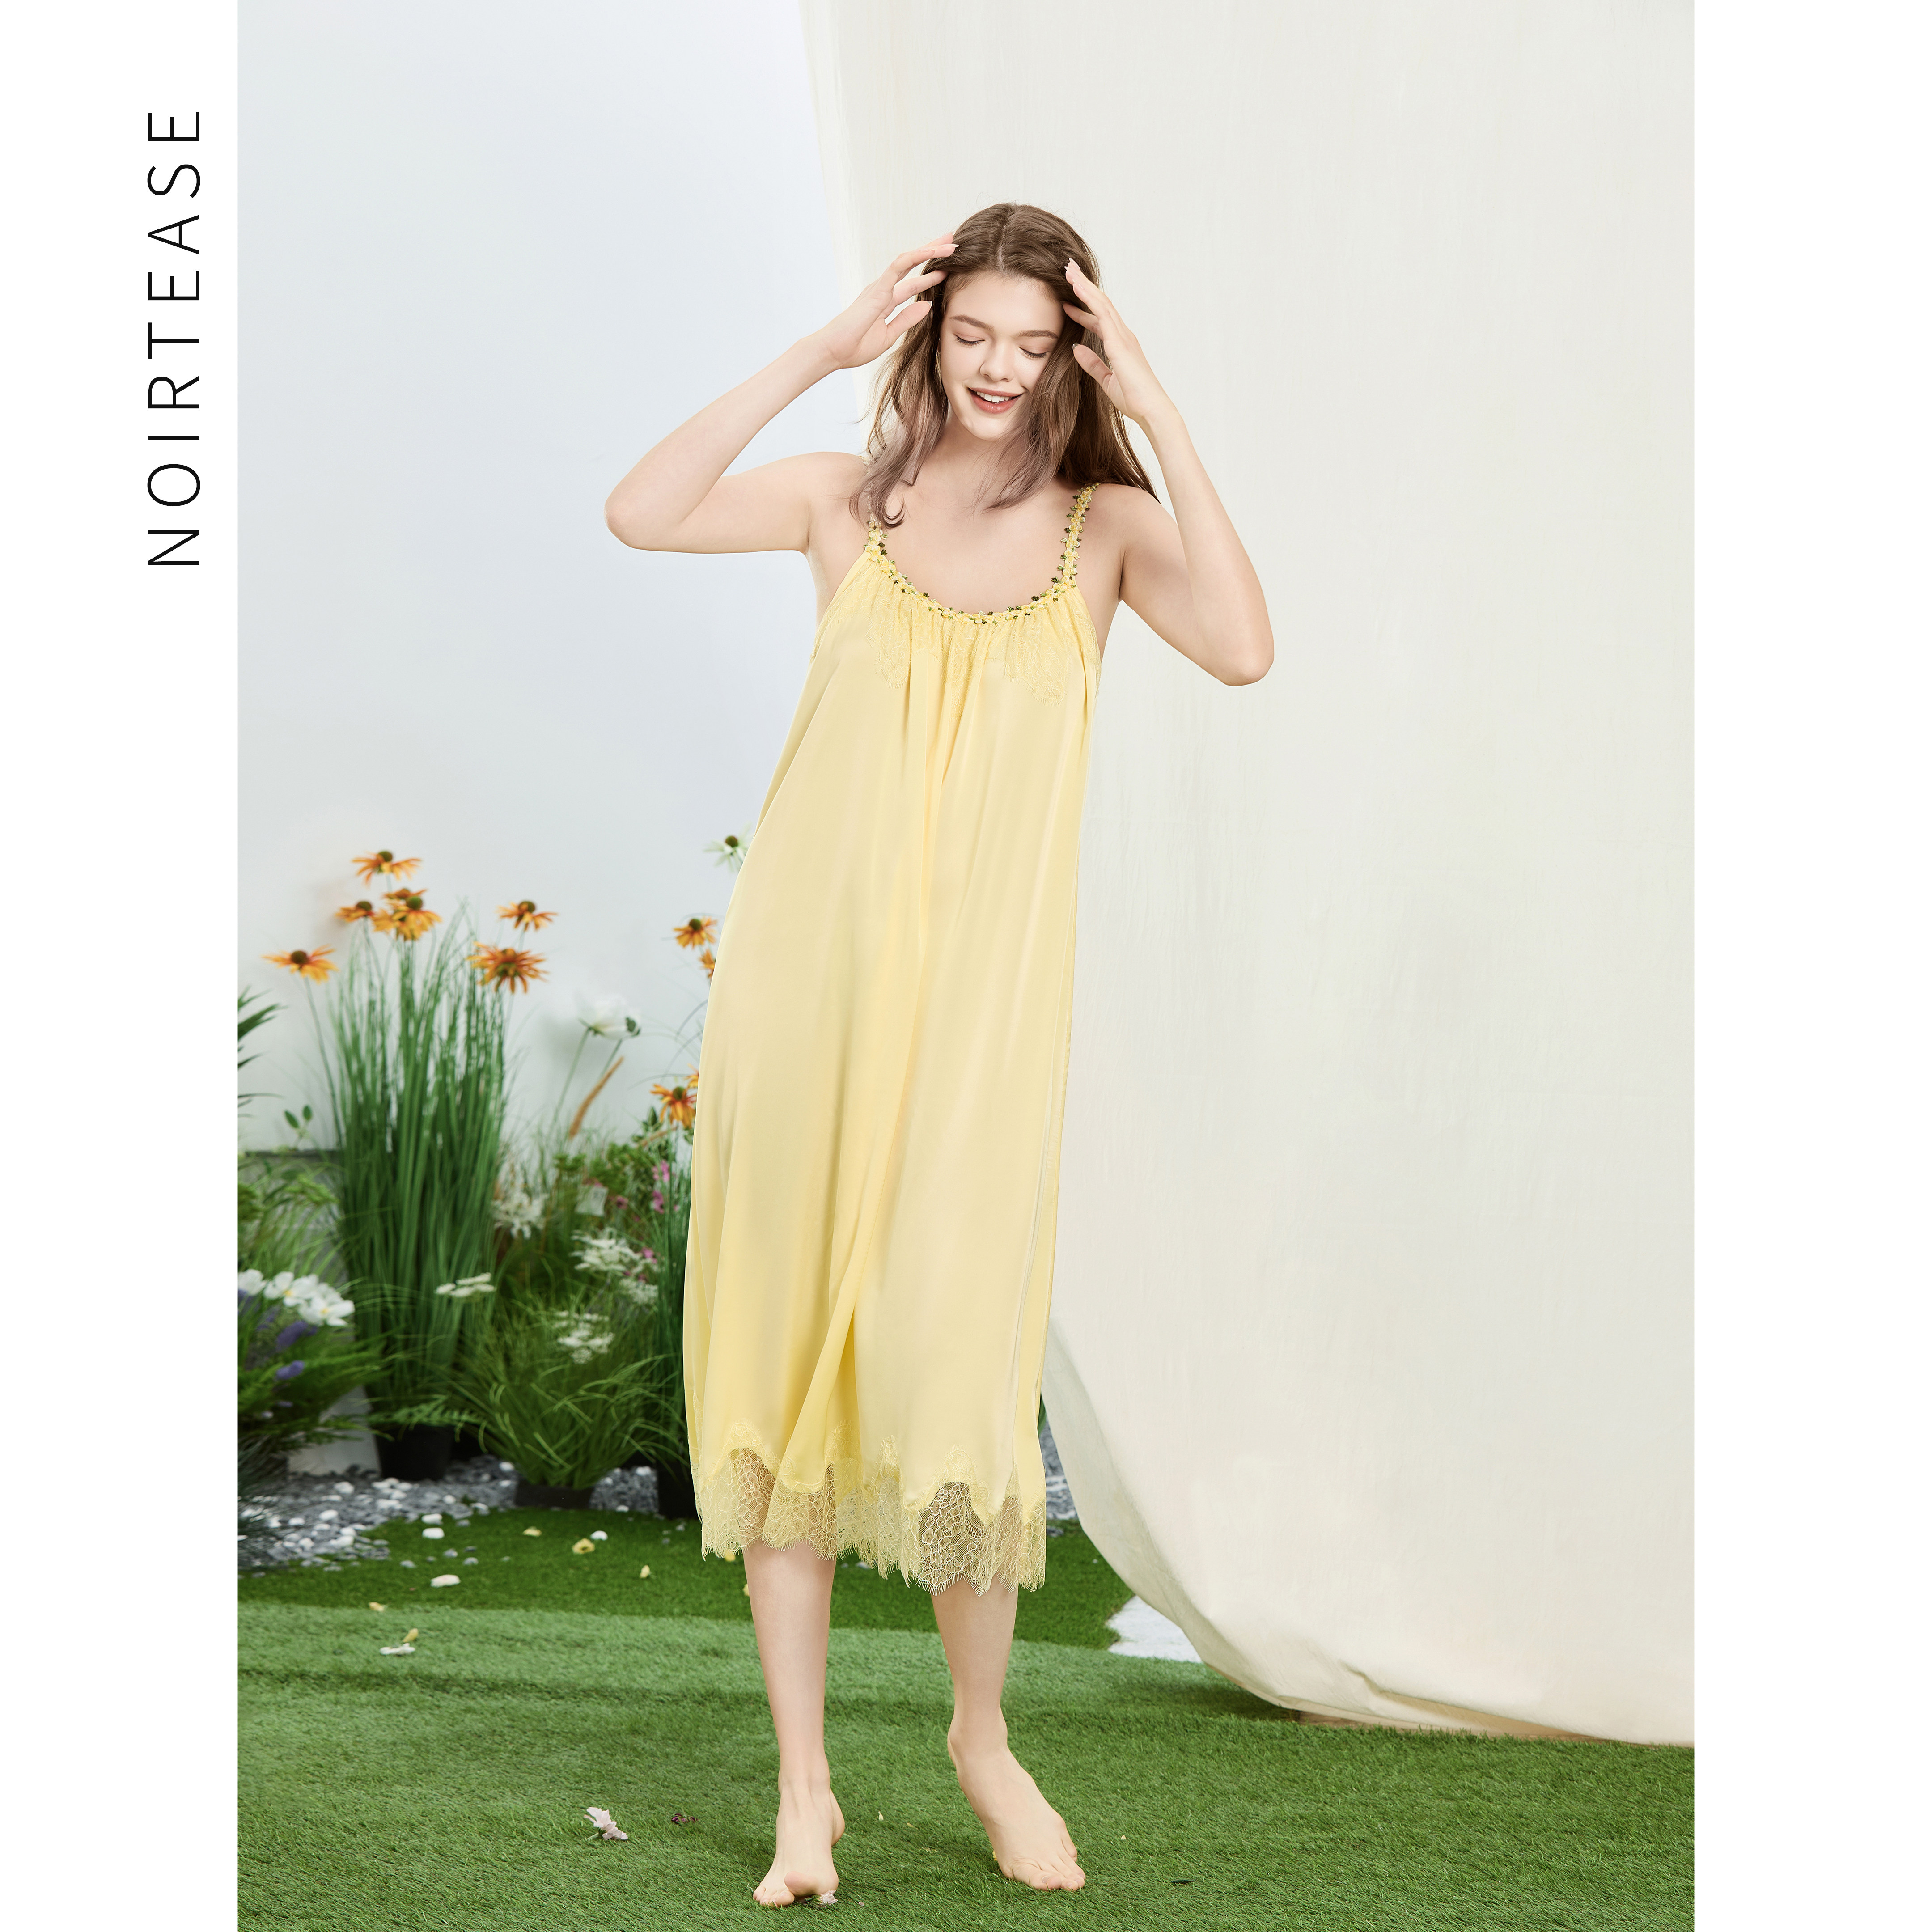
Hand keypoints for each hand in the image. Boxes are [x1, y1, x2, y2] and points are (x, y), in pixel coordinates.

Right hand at [811, 236, 955, 371]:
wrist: (833, 352)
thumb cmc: (854, 347)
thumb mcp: (889, 335)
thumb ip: (906, 319)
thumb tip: (927, 305)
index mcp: (885, 302)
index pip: (912, 285)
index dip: (929, 276)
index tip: (947, 269)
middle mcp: (883, 289)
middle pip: (911, 266)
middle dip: (931, 254)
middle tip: (951, 243)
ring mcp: (879, 287)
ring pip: (907, 260)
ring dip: (929, 250)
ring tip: (949, 244)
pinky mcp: (877, 288)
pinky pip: (898, 266)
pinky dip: (916, 256)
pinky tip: (931, 250)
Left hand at [1064, 260, 1170, 428]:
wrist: (1151, 410)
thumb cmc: (1134, 399)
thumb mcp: (1106, 380)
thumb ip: (1092, 364)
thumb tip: (1076, 348)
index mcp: (1120, 344)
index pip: (1098, 320)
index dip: (1082, 308)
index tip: (1067, 299)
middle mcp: (1123, 335)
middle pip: (1100, 304)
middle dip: (1084, 286)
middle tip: (1068, 269)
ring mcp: (1123, 336)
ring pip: (1101, 302)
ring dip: (1084, 285)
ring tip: (1069, 269)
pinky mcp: (1120, 342)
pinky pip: (1101, 313)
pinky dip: (1088, 298)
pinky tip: (1076, 286)